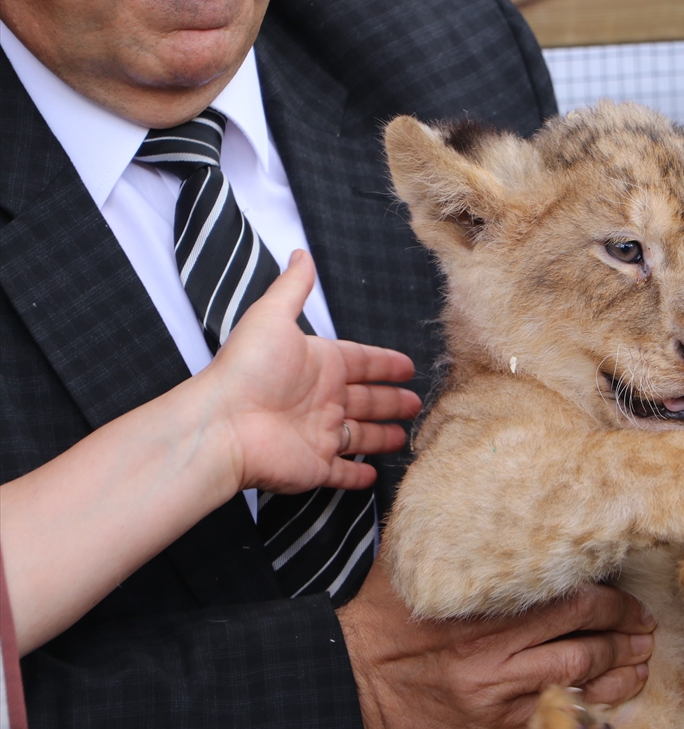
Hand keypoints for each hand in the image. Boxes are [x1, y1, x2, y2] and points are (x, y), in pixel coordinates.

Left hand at [201, 250, 421, 493]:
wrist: (224, 424)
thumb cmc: (249, 369)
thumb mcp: (272, 316)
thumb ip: (293, 287)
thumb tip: (300, 253)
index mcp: (319, 365)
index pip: (362, 362)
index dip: (385, 364)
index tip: (407, 367)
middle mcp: (322, 400)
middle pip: (367, 400)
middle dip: (391, 401)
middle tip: (415, 403)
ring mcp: (319, 435)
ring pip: (360, 436)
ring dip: (381, 436)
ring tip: (404, 436)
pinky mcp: (316, 467)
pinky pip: (342, 473)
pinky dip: (358, 475)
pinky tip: (374, 475)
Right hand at [337, 560, 656, 728]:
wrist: (355, 678)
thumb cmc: (387, 613)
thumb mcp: (410, 558)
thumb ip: (452, 528)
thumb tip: (475, 478)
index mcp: (483, 605)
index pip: (566, 597)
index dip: (607, 597)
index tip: (625, 593)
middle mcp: (495, 650)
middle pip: (582, 635)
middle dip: (623, 629)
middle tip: (646, 624)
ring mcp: (498, 691)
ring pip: (577, 676)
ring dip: (618, 667)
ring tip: (642, 657)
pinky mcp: (495, 721)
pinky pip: (556, 709)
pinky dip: (592, 699)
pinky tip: (614, 689)